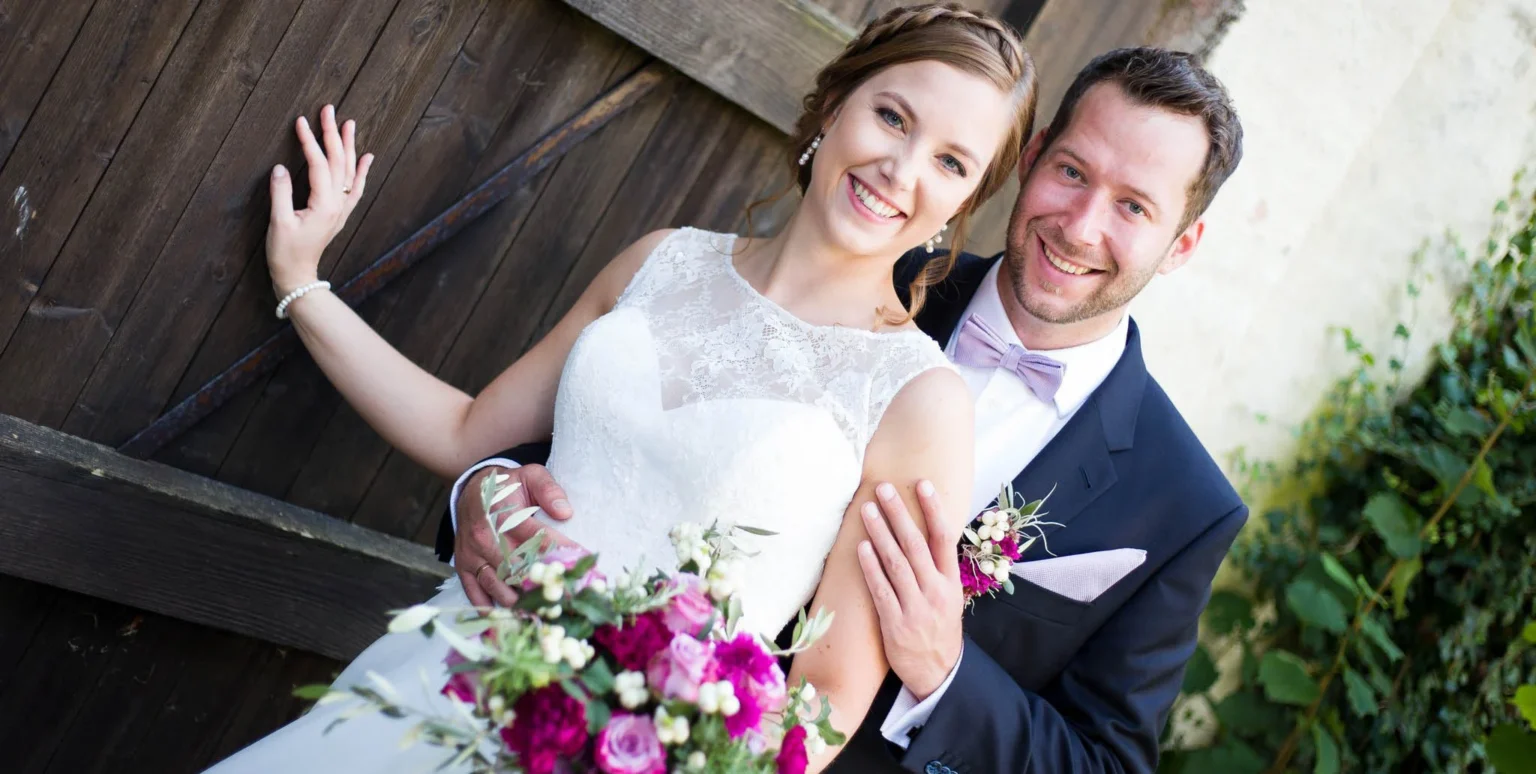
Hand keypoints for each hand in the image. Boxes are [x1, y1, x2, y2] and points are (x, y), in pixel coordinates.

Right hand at [266, 104, 373, 294]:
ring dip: (348, 146)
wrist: (298, 275)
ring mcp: (341, 209)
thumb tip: (279, 168)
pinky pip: (355, 188)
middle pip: (338, 162)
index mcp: (323, 204)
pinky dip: (362, 171)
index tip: (300, 121)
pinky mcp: (339, 213)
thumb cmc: (285, 252)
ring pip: (349, 171)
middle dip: (333, 134)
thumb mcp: (278, 223)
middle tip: (329, 109)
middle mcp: (337, 204)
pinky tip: (366, 156)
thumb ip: (280, 194)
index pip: (318, 165)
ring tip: (348, 123)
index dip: (309, 141)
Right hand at [454, 464, 575, 607]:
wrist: (471, 490)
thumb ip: (549, 489)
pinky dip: (491, 608)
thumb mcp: (530, 476)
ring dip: (520, 601)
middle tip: (565, 597)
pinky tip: (510, 619)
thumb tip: (566, 512)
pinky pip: (475, 592)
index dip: (559, 552)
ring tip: (543, 612)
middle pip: (516, 567)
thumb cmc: (508, 486)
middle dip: (541, 584)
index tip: (581, 565)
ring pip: (497, 584)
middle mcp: (484, 536)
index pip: (536, 538)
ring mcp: (472, 554)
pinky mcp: (463, 567)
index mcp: (503, 513)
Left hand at [857, 480, 965, 699]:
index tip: (922, 484)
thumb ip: (937, 567)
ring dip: (880, 533)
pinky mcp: (895, 623)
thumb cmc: (939, 627)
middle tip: (883, 488)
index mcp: (951, 581)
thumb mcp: (949, 596)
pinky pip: (881, 589)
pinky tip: (862, 547)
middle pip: (915, 544)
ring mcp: (915, 607)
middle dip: (899, 514)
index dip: (933, 509)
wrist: (938, 672)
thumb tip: (925, 529)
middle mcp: (935, 591)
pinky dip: (871, 567)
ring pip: (896, 562)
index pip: (944, 538)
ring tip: (867, 509)